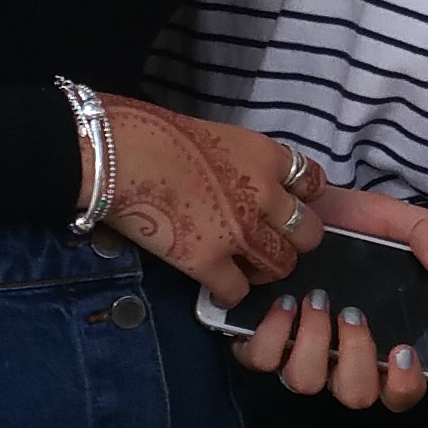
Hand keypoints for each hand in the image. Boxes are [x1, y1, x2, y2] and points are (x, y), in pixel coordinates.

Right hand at [89, 102, 329, 304]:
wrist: (114, 153)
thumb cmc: (154, 134)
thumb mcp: (217, 136)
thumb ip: (242, 163)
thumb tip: (243, 184)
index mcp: (266, 157)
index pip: (313, 183)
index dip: (304, 199)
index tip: (289, 206)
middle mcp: (264, 196)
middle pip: (308, 233)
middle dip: (293, 241)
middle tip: (271, 244)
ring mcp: (239, 233)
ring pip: (280, 266)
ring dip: (266, 270)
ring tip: (247, 268)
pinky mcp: (207, 262)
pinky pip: (237, 292)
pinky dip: (230, 294)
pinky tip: (218, 288)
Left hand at [231, 185, 427, 413]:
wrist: (297, 207)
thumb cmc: (351, 224)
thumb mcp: (392, 220)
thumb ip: (426, 231)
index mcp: (381, 344)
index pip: (400, 392)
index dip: (405, 384)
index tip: (404, 350)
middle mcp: (340, 360)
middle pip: (355, 394)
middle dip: (356, 356)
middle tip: (352, 313)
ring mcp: (299, 355)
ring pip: (305, 381)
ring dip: (312, 342)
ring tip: (313, 298)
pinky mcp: (262, 341)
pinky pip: (262, 359)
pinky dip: (273, 334)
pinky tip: (283, 301)